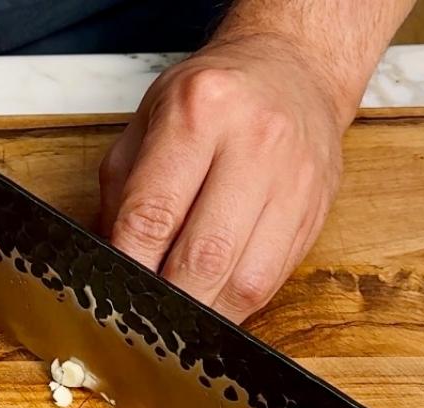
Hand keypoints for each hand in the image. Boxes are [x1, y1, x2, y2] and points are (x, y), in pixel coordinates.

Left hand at [98, 33, 351, 322]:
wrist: (295, 71)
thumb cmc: (211, 100)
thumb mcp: (148, 122)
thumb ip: (122, 192)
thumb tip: (109, 261)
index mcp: (200, 112)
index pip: (154, 213)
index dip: (130, 268)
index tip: (113, 295)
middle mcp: (254, 144)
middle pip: (205, 255)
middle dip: (168, 301)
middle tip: (142, 319)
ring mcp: (293, 181)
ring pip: (246, 280)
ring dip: (204, 312)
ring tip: (176, 321)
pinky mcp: (315, 213)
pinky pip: (272, 281)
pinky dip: (234, 305)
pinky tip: (211, 303)